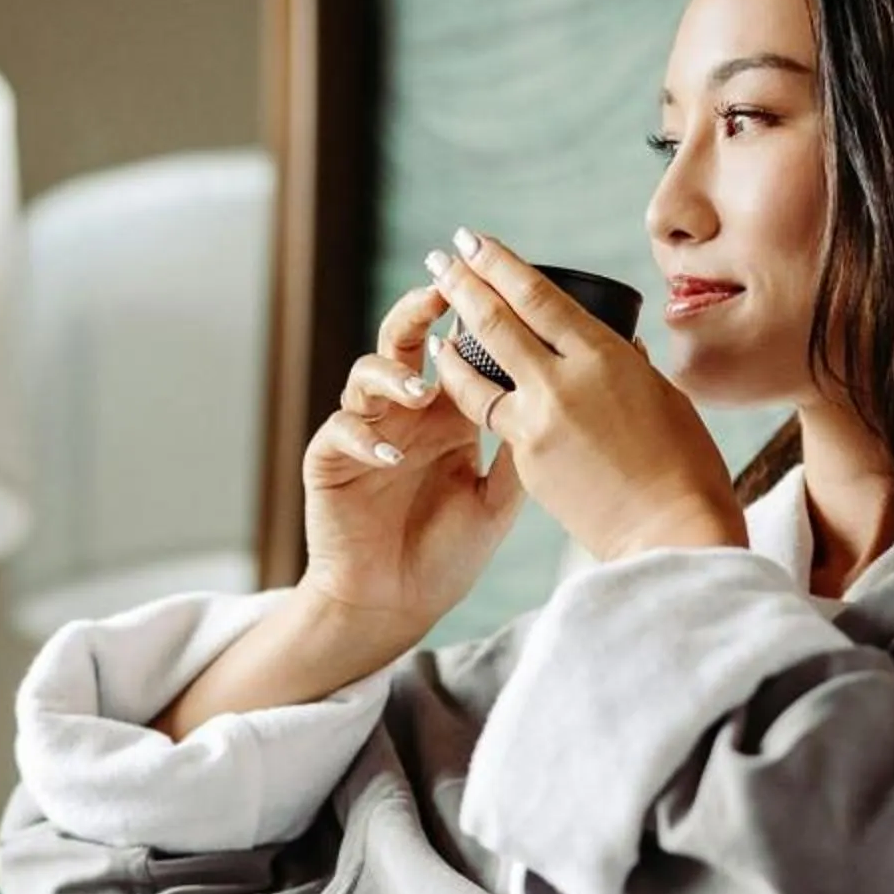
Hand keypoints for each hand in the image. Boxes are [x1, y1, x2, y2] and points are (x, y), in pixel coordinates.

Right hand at [295, 280, 525, 647]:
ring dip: (391, 376)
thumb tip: (562, 398)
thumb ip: (517, 451)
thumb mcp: (498, 499)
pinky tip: (392, 456)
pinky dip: (365, 438)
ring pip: (365, 376)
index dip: (469, 318)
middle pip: (402, 341)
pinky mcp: (332, 462)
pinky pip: (342, 433)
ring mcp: (365, 434)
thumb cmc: (446, 554)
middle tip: (439, 292)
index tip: (496, 288)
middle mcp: (402, 415)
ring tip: (420, 392)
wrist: (396, 605)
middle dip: (417, 311)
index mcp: (445, 416)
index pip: (454, 350)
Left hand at [423, 230, 745, 561]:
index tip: (473, 242)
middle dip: (461, 285)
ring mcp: (537, 425)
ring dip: (452, 348)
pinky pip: (494, 421)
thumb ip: (628, 366)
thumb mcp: (664, 397)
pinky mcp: (526, 464)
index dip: (499, 264)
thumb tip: (613, 348)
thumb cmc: (686, 466)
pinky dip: (475, 398)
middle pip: (496, 323)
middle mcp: (562, 383)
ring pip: (476, 377)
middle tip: (437, 259)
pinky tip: (464, 389)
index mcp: (604, 357)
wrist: (671, 535)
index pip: (538, 297)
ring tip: (435, 328)